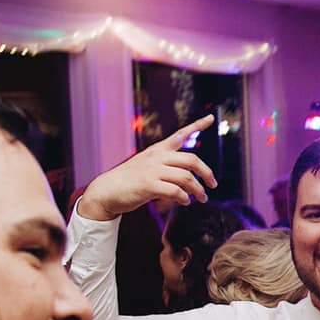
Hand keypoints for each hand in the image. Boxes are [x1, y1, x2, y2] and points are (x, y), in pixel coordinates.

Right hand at [76, 116, 217, 221]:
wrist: (106, 191)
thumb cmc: (129, 180)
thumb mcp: (147, 166)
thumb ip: (166, 166)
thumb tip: (188, 177)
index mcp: (157, 150)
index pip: (180, 134)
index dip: (196, 126)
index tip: (210, 118)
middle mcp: (156, 156)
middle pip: (191, 159)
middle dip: (207, 173)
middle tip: (213, 185)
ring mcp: (152, 170)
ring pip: (186, 177)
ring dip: (198, 190)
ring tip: (202, 198)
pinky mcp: (148, 185)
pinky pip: (175, 191)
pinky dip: (184, 197)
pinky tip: (185, 201)